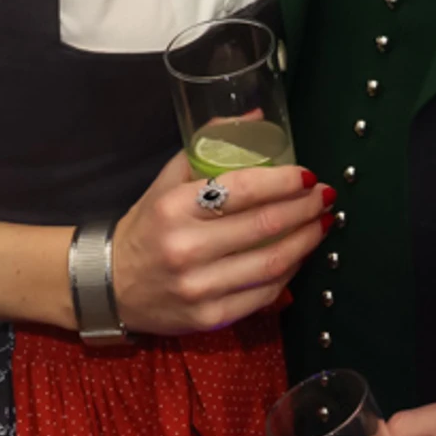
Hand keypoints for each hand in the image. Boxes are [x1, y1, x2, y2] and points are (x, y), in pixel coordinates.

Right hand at [110, 151, 328, 335]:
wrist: (110, 286)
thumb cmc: (146, 227)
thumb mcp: (167, 181)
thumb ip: (208, 147)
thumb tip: (255, 116)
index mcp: (175, 207)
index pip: (243, 189)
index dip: (284, 182)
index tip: (308, 176)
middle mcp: (187, 248)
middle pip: (265, 226)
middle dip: (305, 209)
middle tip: (325, 197)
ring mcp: (199, 287)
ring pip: (271, 263)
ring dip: (307, 241)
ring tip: (323, 224)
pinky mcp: (210, 318)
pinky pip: (264, 294)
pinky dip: (289, 273)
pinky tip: (300, 256)